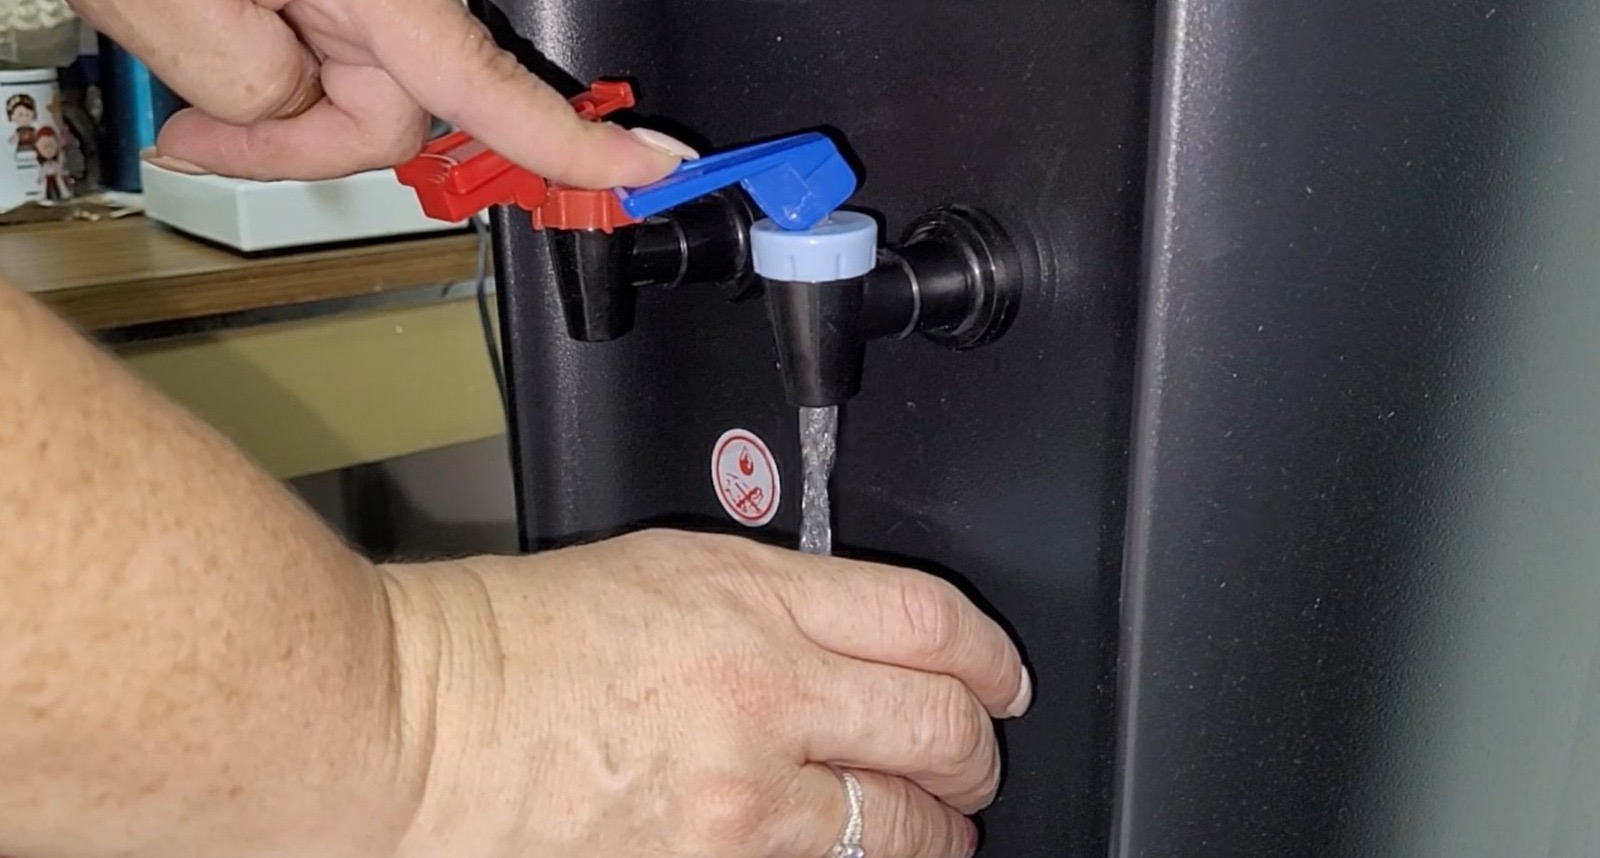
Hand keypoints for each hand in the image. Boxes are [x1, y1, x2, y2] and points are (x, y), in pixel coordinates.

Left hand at [68, 0, 695, 183]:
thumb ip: (245, 81)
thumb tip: (294, 109)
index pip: (498, 91)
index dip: (579, 145)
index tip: (652, 166)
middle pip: (401, 107)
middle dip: (305, 138)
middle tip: (195, 136)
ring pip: (359, 82)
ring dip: (276, 102)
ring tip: (179, 70)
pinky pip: (334, 40)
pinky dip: (277, 59)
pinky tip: (208, 35)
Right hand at [381, 530, 1031, 857]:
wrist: (422, 726)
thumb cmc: (518, 640)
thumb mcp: (671, 570)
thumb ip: (781, 598)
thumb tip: (861, 636)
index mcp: (753, 601)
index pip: (928, 620)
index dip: (990, 654)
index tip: (1001, 675)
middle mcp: (762, 698)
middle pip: (939, 726)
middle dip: (978, 752)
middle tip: (977, 761)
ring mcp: (739, 802)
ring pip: (899, 828)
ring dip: (936, 830)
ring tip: (936, 828)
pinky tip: (850, 857)